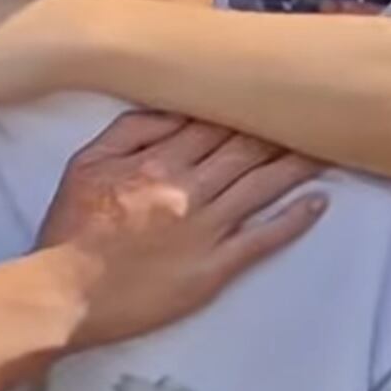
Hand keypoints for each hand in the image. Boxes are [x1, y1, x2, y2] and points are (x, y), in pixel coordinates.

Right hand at [34, 113, 328, 348]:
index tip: (269, 97)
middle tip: (312, 115)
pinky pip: (262, 239)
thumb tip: (170, 106)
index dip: (244, 109)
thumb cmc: (71, 229)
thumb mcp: (86, 163)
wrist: (65, 292)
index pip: (212, 124)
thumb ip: (129, 130)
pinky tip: (317, 203)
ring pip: (261, 186)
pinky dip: (293, 219)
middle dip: (279, 130)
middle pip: (245, 149)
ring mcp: (205, 229)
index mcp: (157, 160)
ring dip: (295, 165)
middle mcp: (188, 188)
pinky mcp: (214, 268)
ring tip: (325, 148)